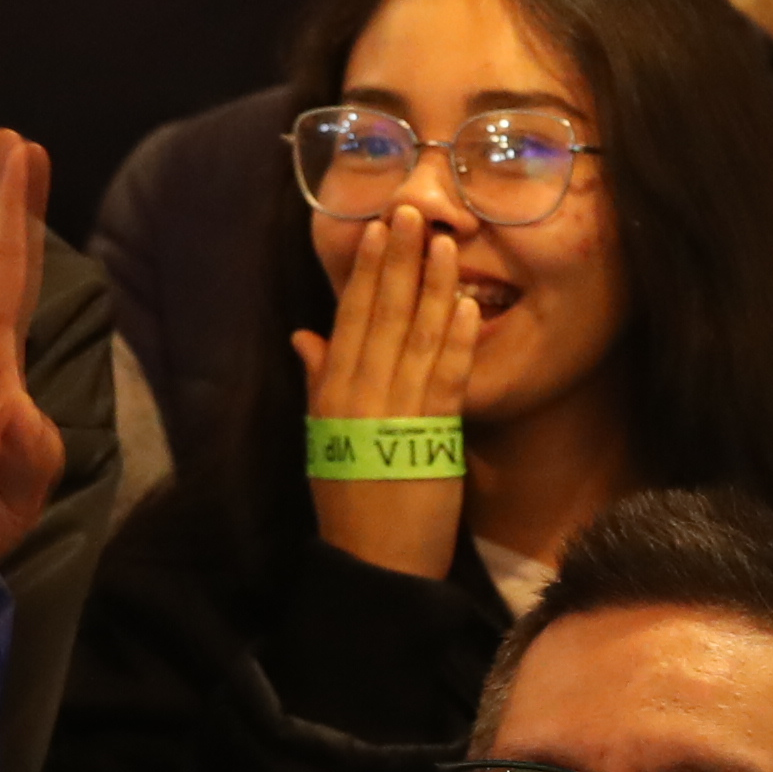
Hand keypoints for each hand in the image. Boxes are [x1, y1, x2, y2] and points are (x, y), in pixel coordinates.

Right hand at [288, 205, 479, 581]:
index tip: (379, 227)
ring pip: (416, 336)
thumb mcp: (325, 437)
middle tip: (412, 210)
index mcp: (333, 393)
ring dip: (433, 286)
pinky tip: (467, 303)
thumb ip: (318, 382)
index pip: (350, 318)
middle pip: (381, 315)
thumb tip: (304, 335)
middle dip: (398, 261)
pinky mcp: (431, 435)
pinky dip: (457, 339)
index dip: (366, 270)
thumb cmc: (351, 501)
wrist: (373, 561)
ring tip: (447, 242)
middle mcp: (360, 395)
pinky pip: (446, 377)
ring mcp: (396, 413)